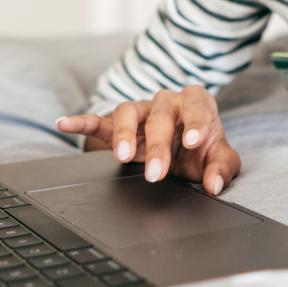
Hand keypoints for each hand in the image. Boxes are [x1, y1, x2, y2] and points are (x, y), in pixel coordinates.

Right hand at [56, 86, 239, 196]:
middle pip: (160, 117)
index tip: (194, 141)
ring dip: (124, 133)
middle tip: (157, 173)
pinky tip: (65, 124)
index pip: (197, 107)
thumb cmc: (203, 146)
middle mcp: (167, 102)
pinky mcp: (119, 123)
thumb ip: (222, 169)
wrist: (184, 143)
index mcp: (196, 103)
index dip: (196, 123)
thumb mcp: (220, 157)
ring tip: (122, 156)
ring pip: (127, 111)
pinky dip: (82, 121)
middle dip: (158, 146)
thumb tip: (214, 184)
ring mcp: (141, 110)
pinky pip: (98, 120)